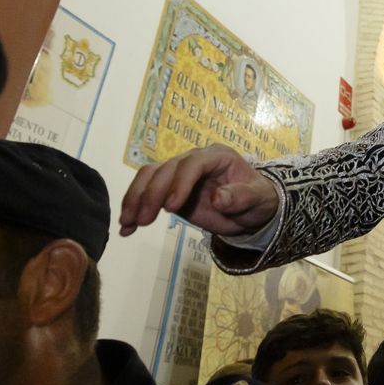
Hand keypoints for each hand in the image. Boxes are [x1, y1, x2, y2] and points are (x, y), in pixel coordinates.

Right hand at [118, 143, 279, 237]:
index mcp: (217, 156)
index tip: (171, 208)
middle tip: (144, 221)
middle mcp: (194, 160)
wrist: (251, 208)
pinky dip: (134, 207)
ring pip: (150, 176)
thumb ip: (240, 197)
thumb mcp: (257, 199)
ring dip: (136, 199)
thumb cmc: (257, 199)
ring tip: (128, 223)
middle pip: (166, 169)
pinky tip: (126, 228)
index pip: (193, 163)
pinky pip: (146, 192)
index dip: (180, 183)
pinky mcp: (168, 189)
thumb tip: (217, 198)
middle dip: (151, 194)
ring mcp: (178, 173)